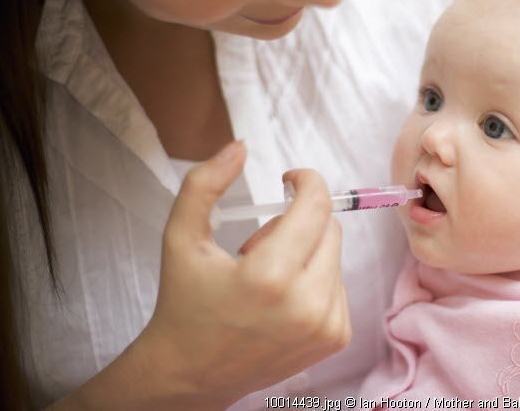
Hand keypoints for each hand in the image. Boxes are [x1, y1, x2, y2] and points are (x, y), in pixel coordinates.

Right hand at [133, 141, 350, 408]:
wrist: (191, 374)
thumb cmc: (184, 302)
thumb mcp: (180, 238)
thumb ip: (204, 184)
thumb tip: (240, 146)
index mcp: (269, 277)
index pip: (316, 206)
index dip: (306, 181)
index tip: (289, 179)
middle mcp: (306, 304)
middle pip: (329, 227)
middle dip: (298, 221)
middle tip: (258, 245)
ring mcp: (326, 324)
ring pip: (335, 253)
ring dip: (306, 251)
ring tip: (267, 278)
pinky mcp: (336, 336)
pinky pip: (339, 282)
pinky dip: (316, 278)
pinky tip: (282, 298)